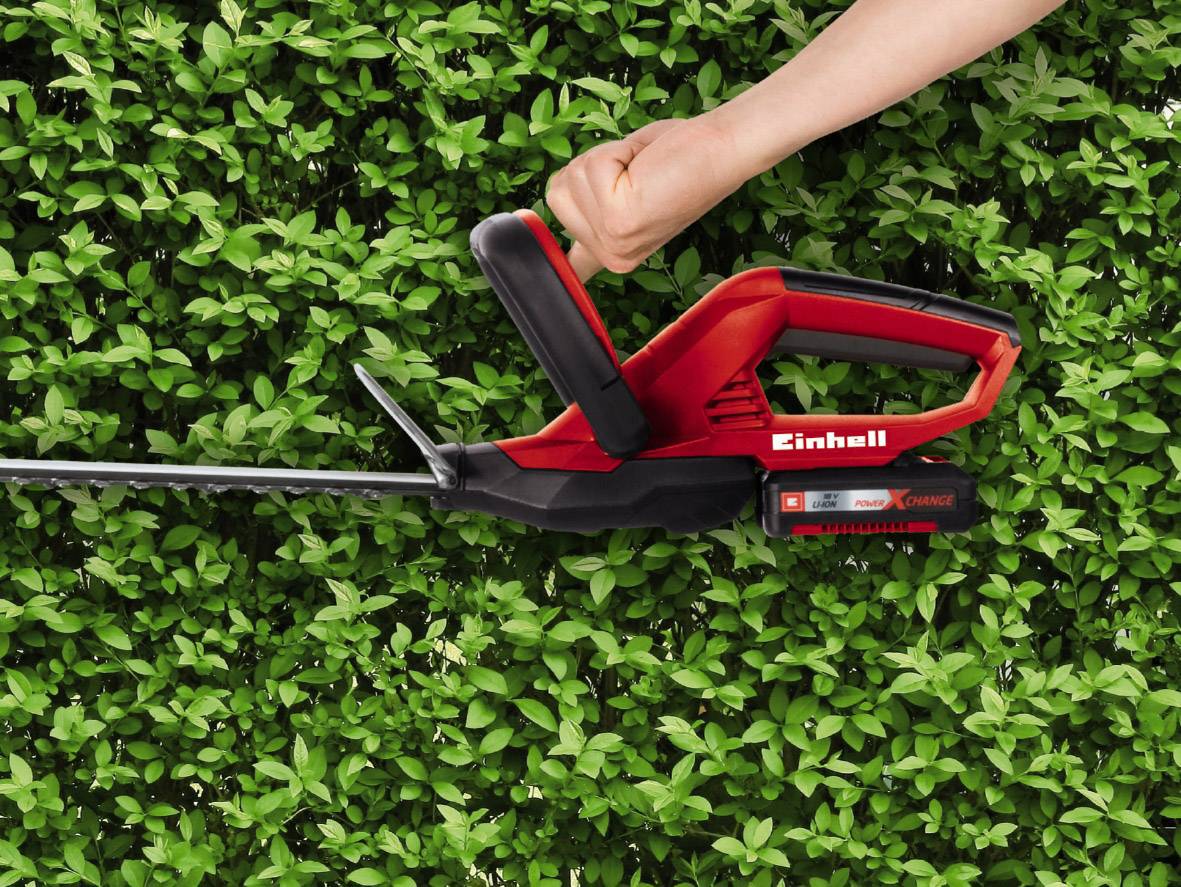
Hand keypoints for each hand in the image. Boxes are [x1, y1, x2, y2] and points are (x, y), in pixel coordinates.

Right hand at [546, 115, 746, 280]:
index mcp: (615, 255)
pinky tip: (644, 166)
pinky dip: (616, 152)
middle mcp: (613, 257)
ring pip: (570, 179)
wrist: (722, 150)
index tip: (535, 283)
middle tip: (637, 175)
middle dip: (593, 170)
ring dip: (605, 159)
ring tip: (642, 171)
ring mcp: (615, 242)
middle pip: (557, 195)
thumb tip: (557, 199)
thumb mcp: (626, 191)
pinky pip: (590, 166)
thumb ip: (592, 208)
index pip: (570, 268)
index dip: (550, 263)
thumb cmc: (681, 160)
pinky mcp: (619, 220)